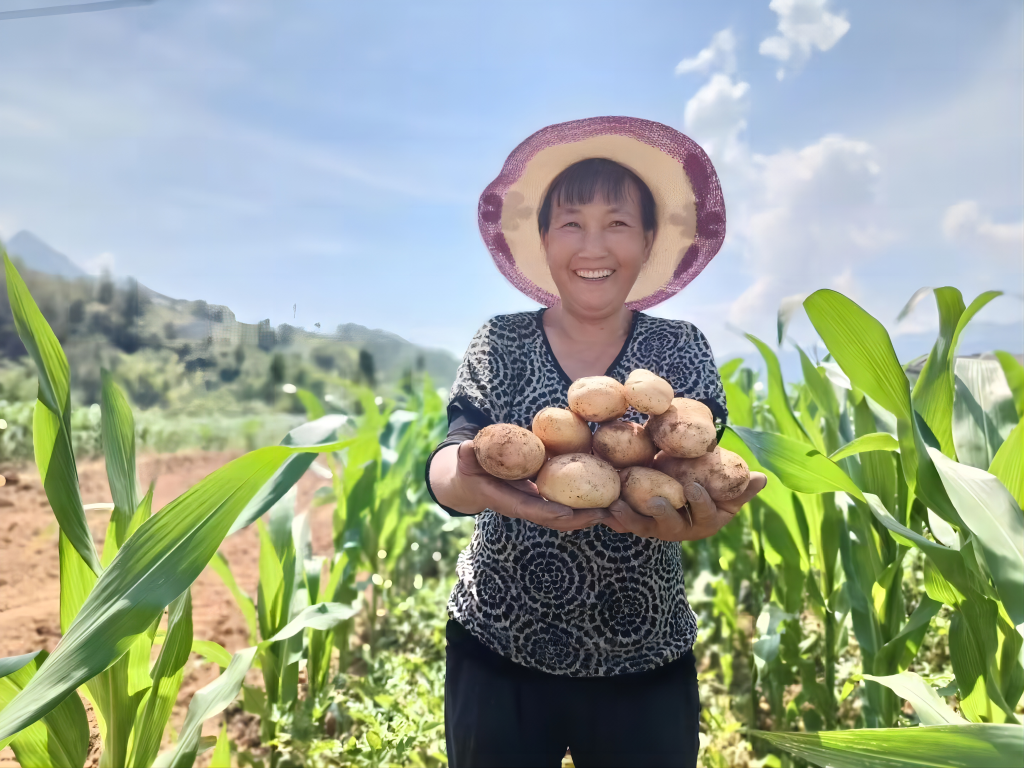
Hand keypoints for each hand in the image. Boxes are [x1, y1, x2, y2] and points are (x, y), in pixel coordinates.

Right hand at [444, 440, 610, 532]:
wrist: (471, 481)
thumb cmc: (468, 467)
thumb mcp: (464, 459)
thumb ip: (467, 454)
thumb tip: (468, 448)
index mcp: (505, 499)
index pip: (529, 509)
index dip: (548, 512)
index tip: (568, 514)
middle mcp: (524, 505)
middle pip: (554, 518)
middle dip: (579, 519)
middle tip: (604, 514)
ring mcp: (536, 503)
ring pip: (565, 514)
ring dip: (588, 514)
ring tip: (615, 509)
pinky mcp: (544, 497)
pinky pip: (566, 501)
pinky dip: (586, 502)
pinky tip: (608, 496)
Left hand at [602, 472, 767, 541]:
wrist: (682, 488)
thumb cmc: (707, 485)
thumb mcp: (725, 488)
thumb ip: (739, 485)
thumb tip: (762, 478)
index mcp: (706, 521)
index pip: (705, 514)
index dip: (700, 503)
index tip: (694, 487)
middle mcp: (682, 530)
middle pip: (672, 526)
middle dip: (663, 514)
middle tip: (655, 500)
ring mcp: (658, 529)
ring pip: (643, 527)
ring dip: (629, 517)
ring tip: (616, 504)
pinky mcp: (637, 525)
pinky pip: (623, 524)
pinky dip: (612, 518)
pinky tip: (600, 510)